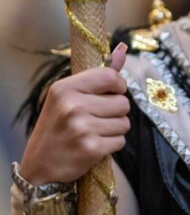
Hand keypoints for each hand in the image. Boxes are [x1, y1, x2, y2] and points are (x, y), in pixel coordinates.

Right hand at [20, 43, 129, 185]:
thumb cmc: (56, 127)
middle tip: (96, 119)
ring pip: (124, 122)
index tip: (110, 93)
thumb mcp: (69, 96)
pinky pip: (120, 141)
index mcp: (65, 88)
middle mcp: (73, 106)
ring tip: (94, 132)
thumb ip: (98, 74)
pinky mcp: (91, 149)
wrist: (39, 166)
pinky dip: (112, 145)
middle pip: (122, 102)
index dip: (118, 86)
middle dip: (115, 112)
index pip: (110, 76)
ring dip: (114, 129)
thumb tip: (122, 48)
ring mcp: (82, 128)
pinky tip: (95, 145)